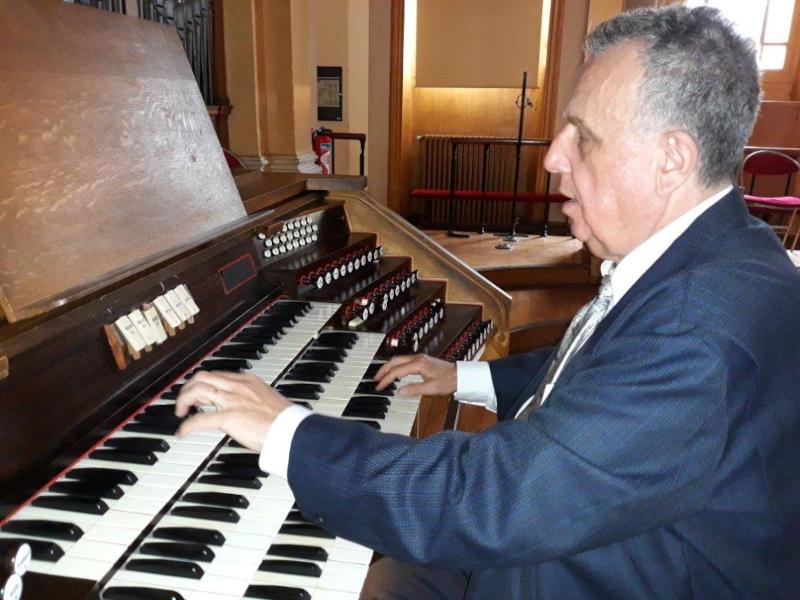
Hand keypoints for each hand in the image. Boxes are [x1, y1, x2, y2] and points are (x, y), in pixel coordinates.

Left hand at [174, 370, 291, 451]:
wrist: (291, 430)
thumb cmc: (284, 421)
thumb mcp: (266, 400)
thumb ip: (252, 399)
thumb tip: (242, 408)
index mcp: (248, 381)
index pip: (218, 375)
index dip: (204, 383)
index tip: (199, 393)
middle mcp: (238, 386)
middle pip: (203, 377)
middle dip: (188, 387)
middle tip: (185, 401)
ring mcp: (232, 400)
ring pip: (198, 390)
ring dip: (184, 400)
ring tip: (180, 412)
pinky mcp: (229, 417)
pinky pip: (200, 419)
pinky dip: (187, 425)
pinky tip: (182, 432)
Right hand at [374, 354, 456, 396]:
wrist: (460, 375)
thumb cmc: (448, 381)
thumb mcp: (431, 388)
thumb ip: (414, 390)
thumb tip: (399, 392)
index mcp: (418, 364)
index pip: (396, 371)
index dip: (386, 380)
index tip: (379, 387)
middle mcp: (417, 358)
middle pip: (394, 361)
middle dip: (383, 370)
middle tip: (375, 380)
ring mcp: (420, 358)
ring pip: (399, 360)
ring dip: (389, 367)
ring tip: (382, 376)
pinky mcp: (422, 360)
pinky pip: (404, 361)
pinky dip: (396, 366)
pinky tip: (395, 373)